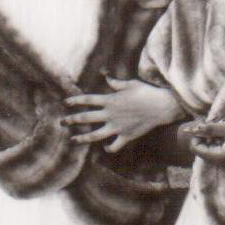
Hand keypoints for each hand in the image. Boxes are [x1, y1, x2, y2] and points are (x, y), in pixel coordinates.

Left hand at [59, 76, 183, 151]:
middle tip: (62, 122)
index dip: (75, 101)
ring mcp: (117, 127)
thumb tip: (105, 76)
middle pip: (86, 118)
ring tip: (73, 140)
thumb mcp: (130, 84)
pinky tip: (105, 148)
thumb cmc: (147, 92)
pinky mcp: (126, 136)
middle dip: (72, 120)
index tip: (65, 103)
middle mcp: (110, 114)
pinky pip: (114, 145)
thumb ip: (115, 82)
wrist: (162, 107)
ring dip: (82, 138)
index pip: (87, 100)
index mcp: (110, 100)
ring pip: (95, 135)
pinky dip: (108, 148)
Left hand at [184, 118, 224, 164]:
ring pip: (210, 145)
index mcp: (219, 157)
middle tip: (215, 122)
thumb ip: (210, 129)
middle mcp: (221, 161)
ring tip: (223, 123)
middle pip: (202, 147)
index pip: (196, 149)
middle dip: (205, 134)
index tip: (206, 124)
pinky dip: (219, 135)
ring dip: (212, 133)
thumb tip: (192, 130)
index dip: (197, 135)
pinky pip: (218, 145)